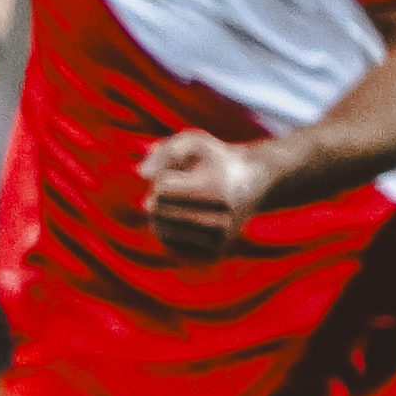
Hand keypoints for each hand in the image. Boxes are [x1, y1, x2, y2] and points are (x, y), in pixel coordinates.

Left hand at [137, 131, 274, 257]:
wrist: (253, 183)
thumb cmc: (216, 159)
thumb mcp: (194, 141)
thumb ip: (165, 151)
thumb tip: (142, 174)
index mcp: (215, 194)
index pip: (161, 190)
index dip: (163, 178)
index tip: (182, 174)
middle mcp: (220, 222)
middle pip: (159, 211)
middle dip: (160, 196)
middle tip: (181, 188)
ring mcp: (217, 242)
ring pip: (161, 230)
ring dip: (161, 213)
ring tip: (182, 202)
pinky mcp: (211, 254)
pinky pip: (169, 245)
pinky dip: (166, 229)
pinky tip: (181, 217)